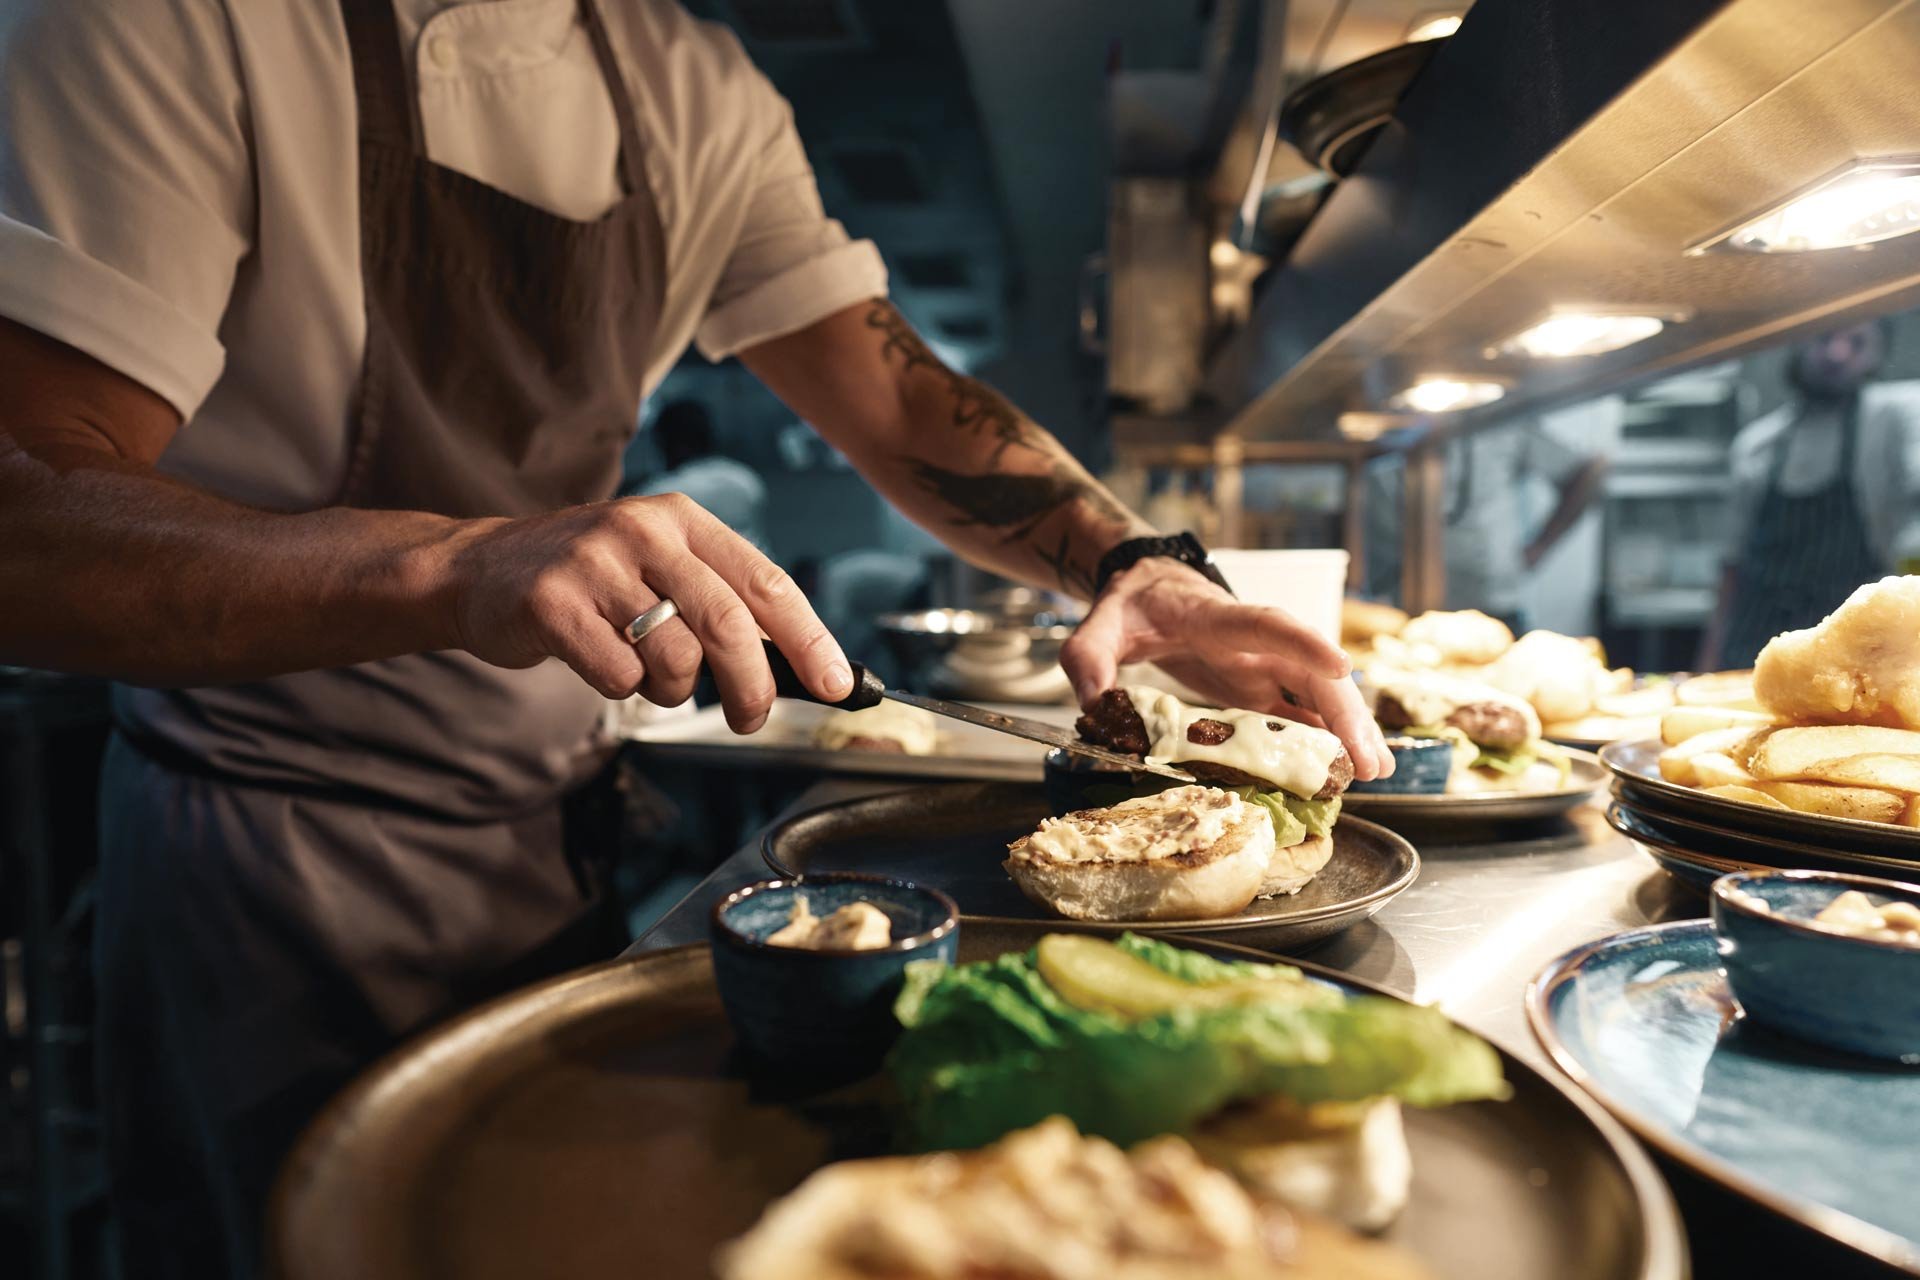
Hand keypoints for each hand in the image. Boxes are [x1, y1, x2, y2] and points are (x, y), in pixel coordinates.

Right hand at [442, 493, 850, 731]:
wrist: (478, 570)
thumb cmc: (590, 582)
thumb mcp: (660, 567)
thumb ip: (724, 602)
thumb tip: (803, 664)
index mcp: (683, 520)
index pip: (767, 581)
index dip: (810, 638)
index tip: (840, 684)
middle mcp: (644, 531)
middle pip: (729, 623)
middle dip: (753, 685)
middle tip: (753, 719)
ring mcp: (596, 564)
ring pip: (674, 658)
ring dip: (671, 688)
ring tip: (643, 671)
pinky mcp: (553, 603)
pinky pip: (619, 676)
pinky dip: (621, 688)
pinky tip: (598, 662)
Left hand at [1058, 558, 1393, 779]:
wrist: (1148, 588)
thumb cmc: (1129, 605)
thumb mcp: (1096, 627)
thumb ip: (1088, 658)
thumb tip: (1091, 704)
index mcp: (1216, 619)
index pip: (1266, 625)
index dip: (1304, 643)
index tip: (1340, 665)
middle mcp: (1252, 642)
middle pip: (1310, 672)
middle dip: (1344, 713)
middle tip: (1369, 759)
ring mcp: (1262, 665)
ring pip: (1317, 695)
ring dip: (1348, 731)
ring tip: (1375, 773)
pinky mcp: (1261, 687)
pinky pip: (1301, 713)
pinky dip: (1326, 740)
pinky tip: (1347, 770)